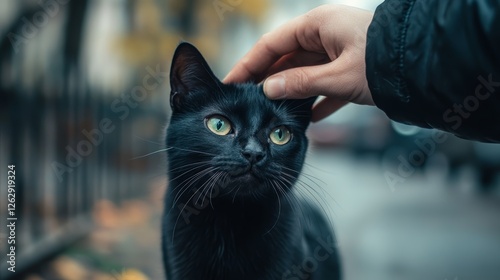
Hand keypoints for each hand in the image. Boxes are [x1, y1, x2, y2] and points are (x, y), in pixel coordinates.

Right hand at [224, 4, 374, 121]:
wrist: (427, 68)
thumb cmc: (385, 63)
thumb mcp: (338, 77)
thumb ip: (301, 84)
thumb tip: (268, 89)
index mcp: (319, 25)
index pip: (273, 43)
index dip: (250, 63)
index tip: (232, 81)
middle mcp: (326, 35)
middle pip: (287, 58)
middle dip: (270, 81)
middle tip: (249, 102)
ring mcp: (339, 53)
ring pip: (306, 73)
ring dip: (293, 94)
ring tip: (274, 113)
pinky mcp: (351, 70)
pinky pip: (326, 86)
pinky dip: (317, 102)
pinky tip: (308, 120)